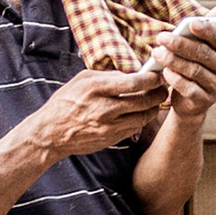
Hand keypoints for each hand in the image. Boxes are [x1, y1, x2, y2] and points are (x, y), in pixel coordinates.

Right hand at [30, 68, 167, 161]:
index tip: (158, 75)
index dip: (151, 79)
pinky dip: (142, 120)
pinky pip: (134, 129)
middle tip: (164, 88)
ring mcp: (109, 126)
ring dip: (154, 108)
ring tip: (157, 101)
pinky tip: (143, 113)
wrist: (51, 132)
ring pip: (143, 117)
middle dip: (159, 93)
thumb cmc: (66, 102)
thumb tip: (130, 75)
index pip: (133, 83)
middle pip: (143, 101)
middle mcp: (104, 108)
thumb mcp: (82, 80)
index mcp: (96, 89)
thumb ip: (107, 76)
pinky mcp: (111, 139)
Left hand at [148, 8, 215, 122]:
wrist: (191, 99)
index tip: (191, 23)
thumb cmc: (196, 64)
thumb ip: (210, 26)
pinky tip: (164, 72)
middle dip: (180, 44)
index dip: (206, 30)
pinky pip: (189, 88)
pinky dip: (175, 79)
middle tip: (161, 37)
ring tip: (157, 53)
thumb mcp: (201, 45)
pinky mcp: (205, 101)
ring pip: (194, 70)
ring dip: (173, 60)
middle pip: (203, 54)